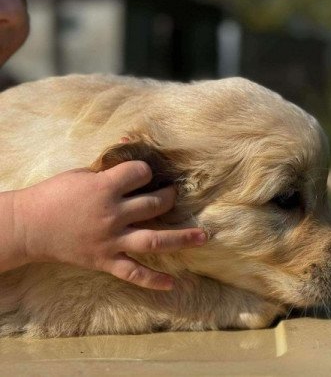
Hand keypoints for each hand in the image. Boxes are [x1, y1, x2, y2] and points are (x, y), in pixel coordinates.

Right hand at [12, 161, 205, 289]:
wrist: (29, 227)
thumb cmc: (56, 194)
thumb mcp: (82, 173)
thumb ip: (109, 166)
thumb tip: (130, 145)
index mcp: (105, 188)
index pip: (140, 173)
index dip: (146, 170)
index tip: (145, 173)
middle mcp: (113, 214)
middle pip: (154, 204)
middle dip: (168, 196)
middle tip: (171, 194)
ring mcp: (111, 240)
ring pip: (154, 240)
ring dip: (181, 238)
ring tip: (203, 237)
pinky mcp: (105, 260)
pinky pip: (133, 272)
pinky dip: (153, 280)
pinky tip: (172, 284)